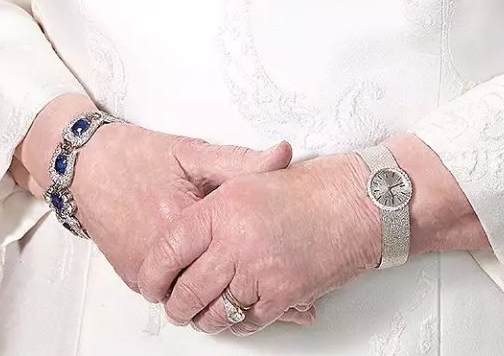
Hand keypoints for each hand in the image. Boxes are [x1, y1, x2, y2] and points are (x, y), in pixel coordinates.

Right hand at [67, 124, 320, 326]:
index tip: (302, 301)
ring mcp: (145, 272)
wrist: (86, 165)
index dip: (271, 281)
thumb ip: (240, 160)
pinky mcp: (134, 277)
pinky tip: (215, 284)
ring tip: (256, 296)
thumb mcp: (193, 152)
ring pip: (195, 301)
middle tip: (293, 309)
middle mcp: (163, 255)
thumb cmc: (139, 155)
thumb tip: (284, 155)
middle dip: (253, 303)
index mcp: (184, 222)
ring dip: (223, 300)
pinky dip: (196, 292)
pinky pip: (173, 295)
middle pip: (217, 294)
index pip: (236, 263)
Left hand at [135, 150, 381, 334]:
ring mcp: (259, 271)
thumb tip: (180, 232)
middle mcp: (236, 241)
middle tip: (172, 306)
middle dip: (175, 305)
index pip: (170, 247)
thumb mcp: (248, 180)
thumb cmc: (305, 190)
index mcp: (222, 208)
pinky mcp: (282, 296)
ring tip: (199, 315)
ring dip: (204, 319)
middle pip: (187, 290)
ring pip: (214, 313)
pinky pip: (247, 322)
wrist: (354, 202)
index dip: (153, 272)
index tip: (149, 282)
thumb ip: (213, 205)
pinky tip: (234, 315)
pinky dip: (238, 323)